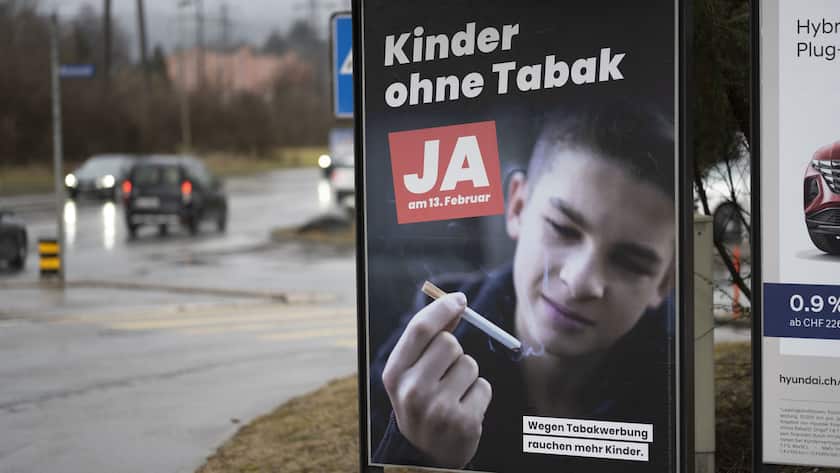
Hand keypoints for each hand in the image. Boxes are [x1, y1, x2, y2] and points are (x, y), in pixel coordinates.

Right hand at [381, 292, 492, 467]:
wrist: (426, 454)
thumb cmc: (421, 402)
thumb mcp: (412, 373)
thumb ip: (427, 340)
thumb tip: (455, 304)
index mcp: (394, 375)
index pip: (420, 329)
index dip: (442, 309)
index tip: (460, 300)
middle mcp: (413, 391)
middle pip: (449, 343)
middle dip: (453, 352)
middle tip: (444, 373)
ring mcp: (438, 409)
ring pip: (470, 364)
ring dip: (467, 375)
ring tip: (452, 394)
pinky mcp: (464, 423)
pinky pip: (484, 386)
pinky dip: (478, 394)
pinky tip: (464, 409)